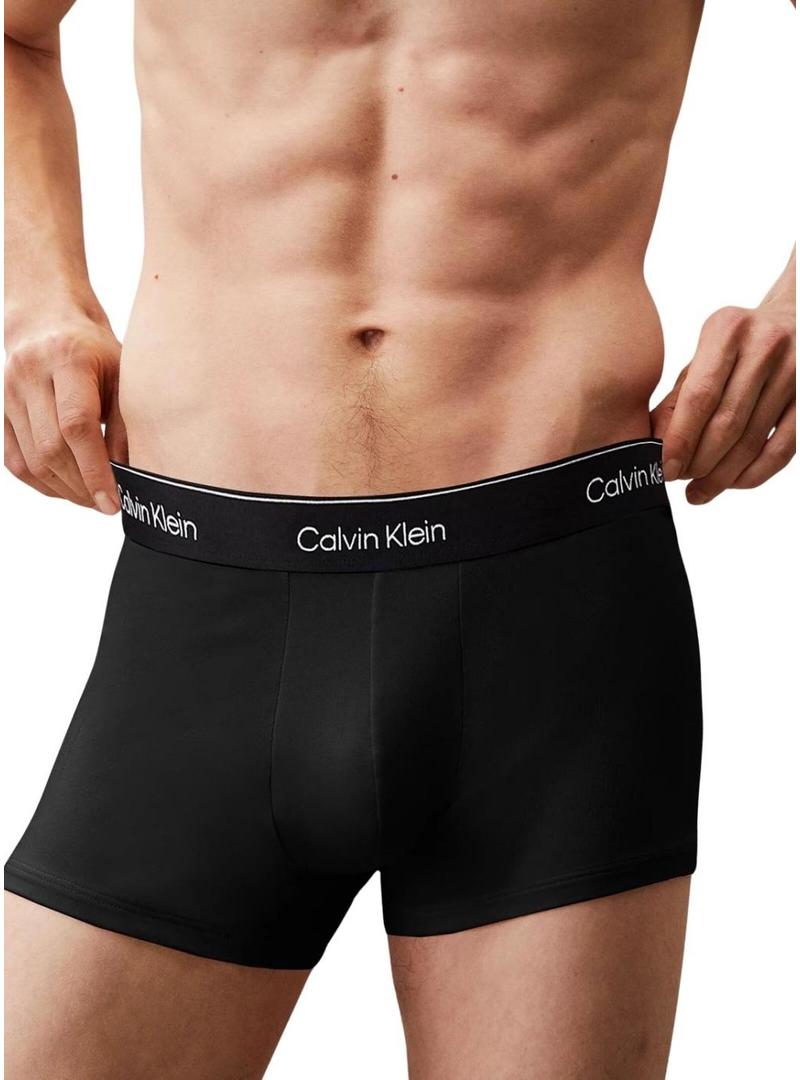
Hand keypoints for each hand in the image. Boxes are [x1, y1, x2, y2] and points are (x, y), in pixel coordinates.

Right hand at [4, 317, 127, 510]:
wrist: (47, 320)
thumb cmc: (94, 350)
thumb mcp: (122, 374)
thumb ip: (125, 422)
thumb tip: (129, 474)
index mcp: (68, 360)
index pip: (77, 425)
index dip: (95, 470)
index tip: (112, 501)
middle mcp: (31, 375)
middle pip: (52, 448)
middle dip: (82, 486)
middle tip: (106, 503)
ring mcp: (9, 393)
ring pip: (32, 460)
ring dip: (65, 489)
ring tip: (91, 498)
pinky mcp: (0, 411)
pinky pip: (16, 460)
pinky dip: (43, 483)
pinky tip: (67, 488)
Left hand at [651, 302, 794, 502]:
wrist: (793, 319)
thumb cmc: (736, 345)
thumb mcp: (703, 356)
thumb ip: (677, 398)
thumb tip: (651, 447)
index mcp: (727, 330)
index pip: (700, 396)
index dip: (681, 439)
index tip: (664, 468)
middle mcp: (765, 346)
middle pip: (728, 422)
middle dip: (699, 461)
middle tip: (680, 480)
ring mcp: (795, 371)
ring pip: (754, 440)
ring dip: (722, 474)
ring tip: (699, 490)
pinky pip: (783, 449)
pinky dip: (754, 473)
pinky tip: (732, 484)